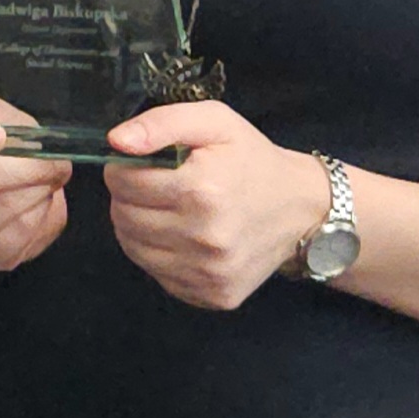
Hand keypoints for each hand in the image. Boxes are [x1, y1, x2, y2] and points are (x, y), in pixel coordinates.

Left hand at [100, 102, 330, 312]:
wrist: (302, 209)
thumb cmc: (252, 161)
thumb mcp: (214, 122)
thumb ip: (160, 123)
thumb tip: (116, 142)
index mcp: (202, 192)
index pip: (121, 181)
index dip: (126, 167)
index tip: (146, 164)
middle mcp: (206, 238)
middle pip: (123, 216)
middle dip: (130, 197)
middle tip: (158, 186)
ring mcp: (210, 272)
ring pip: (133, 248)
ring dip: (139, 226)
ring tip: (169, 209)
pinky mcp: (214, 295)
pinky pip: (157, 274)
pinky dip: (160, 254)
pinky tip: (183, 236)